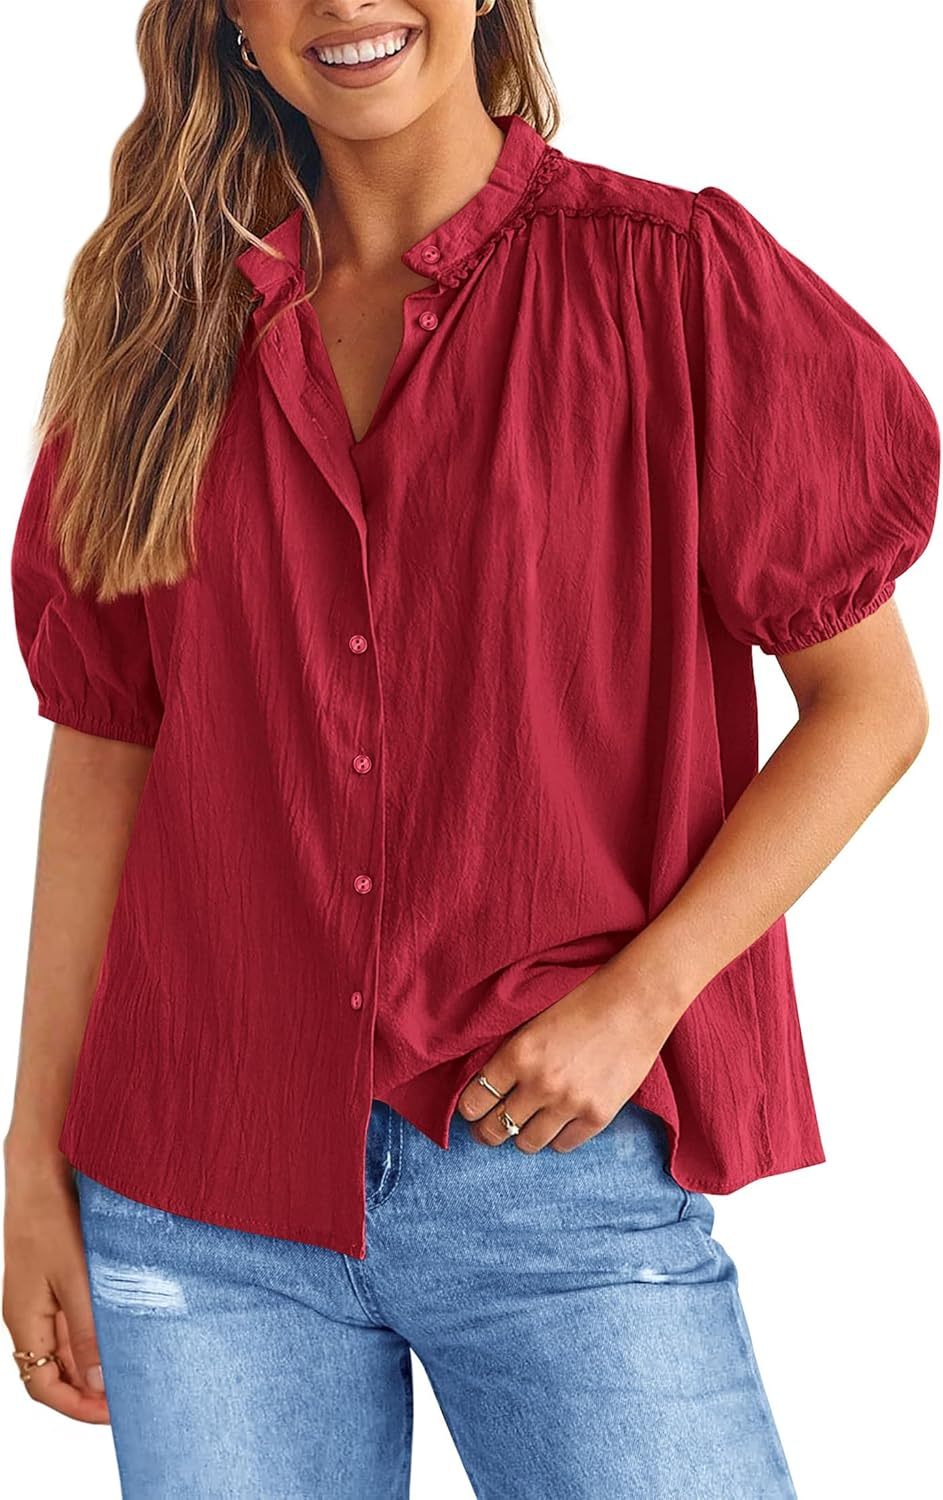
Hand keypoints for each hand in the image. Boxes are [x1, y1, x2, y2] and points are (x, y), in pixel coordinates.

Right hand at [2, 1143, 109, 1422]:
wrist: (41, 1168)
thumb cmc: (50, 1216)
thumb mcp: (75, 1277)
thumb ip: (87, 1332)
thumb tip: (96, 1385)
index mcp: (24, 1321)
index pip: (44, 1387)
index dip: (77, 1407)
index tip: (115, 1415)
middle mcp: (30, 1315)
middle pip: (57, 1370)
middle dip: (91, 1390)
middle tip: (134, 1396)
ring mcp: (43, 1296)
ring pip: (69, 1345)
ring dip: (97, 1361)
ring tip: (136, 1368)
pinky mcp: (57, 1277)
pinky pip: (76, 1317)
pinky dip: (98, 1331)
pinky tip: (125, 1329)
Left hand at [456, 967, 680, 1153]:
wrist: (636, 1002)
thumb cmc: (583, 999)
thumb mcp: (534, 1017)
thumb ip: (510, 1049)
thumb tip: (485, 1078)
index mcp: (518, 1054)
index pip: (474, 1101)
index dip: (469, 1108)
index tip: (472, 1109)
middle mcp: (539, 1084)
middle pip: (495, 1129)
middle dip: (487, 1132)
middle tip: (489, 1128)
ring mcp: (570, 1103)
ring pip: (527, 1143)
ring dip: (522, 1136)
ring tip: (526, 1125)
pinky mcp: (598, 1115)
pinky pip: (564, 1145)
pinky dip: (557, 1137)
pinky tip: (558, 1123)